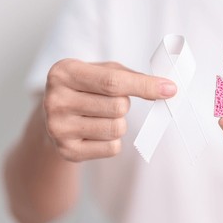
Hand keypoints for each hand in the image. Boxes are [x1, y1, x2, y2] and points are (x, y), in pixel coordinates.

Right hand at [44, 59, 176, 160]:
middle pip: (118, 107)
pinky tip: (96, 132)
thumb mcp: (99, 71)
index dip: (144, 86)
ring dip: (119, 123)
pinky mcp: (67, 151)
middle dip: (124, 104)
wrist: (53, 117)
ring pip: (116, 128)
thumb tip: (166, 88)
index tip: (169, 89)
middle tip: (108, 102)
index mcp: (64, 73)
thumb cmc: (84, 89)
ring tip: (100, 116)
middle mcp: (55, 100)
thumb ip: (129, 76)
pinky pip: (112, 148)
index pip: (112, 82)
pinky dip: (113, 140)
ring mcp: (58, 128)